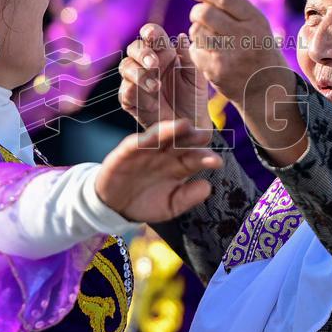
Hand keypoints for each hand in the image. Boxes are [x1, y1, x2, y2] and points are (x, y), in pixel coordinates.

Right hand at [95, 119, 221, 221]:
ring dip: (171, 130)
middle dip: (193, 138)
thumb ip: (187, 197)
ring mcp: (147, 150)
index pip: (195, 158)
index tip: (217, 162)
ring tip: (184, 125)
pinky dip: (145, 138)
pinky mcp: (127, 151)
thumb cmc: (146, 203)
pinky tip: (154, 136)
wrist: (114, 206)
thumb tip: (208, 187)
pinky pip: (136, 142)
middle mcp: (165, 154)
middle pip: (182, 143)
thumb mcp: (170, 206)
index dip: (206, 158)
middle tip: (205, 135)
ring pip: (161, 137)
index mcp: (180, 166)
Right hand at [118, 24, 211, 131]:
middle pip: (134, 48)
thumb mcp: (196, 77)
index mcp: (163, 52)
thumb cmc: (194, 98)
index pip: (151, 34)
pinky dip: (135, 90)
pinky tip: (151, 97)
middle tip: (155, 64)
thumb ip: (189, 57)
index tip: (153, 36)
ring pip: (125, 67)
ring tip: (156, 86)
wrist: (191, 126)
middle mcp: (146, 64)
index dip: (149, 32)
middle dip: (143, 53)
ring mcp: (136, 81)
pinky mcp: (130, 100)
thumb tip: (181, 36)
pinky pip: (125, 91)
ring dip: (139, 73)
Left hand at [188, 0, 307, 165]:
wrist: (268, 89)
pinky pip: (195, 51)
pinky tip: (207, 52)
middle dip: (196, 11)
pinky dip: (196, 48)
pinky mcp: (217, 71)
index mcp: (256, 21)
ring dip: (196, 30)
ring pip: (197, 31)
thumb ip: (235, 10)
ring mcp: (230, 56)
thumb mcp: (257, 26)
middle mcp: (245, 37)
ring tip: (205, 35)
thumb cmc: (258, 50)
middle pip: (206, 13)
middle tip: (197, 15)